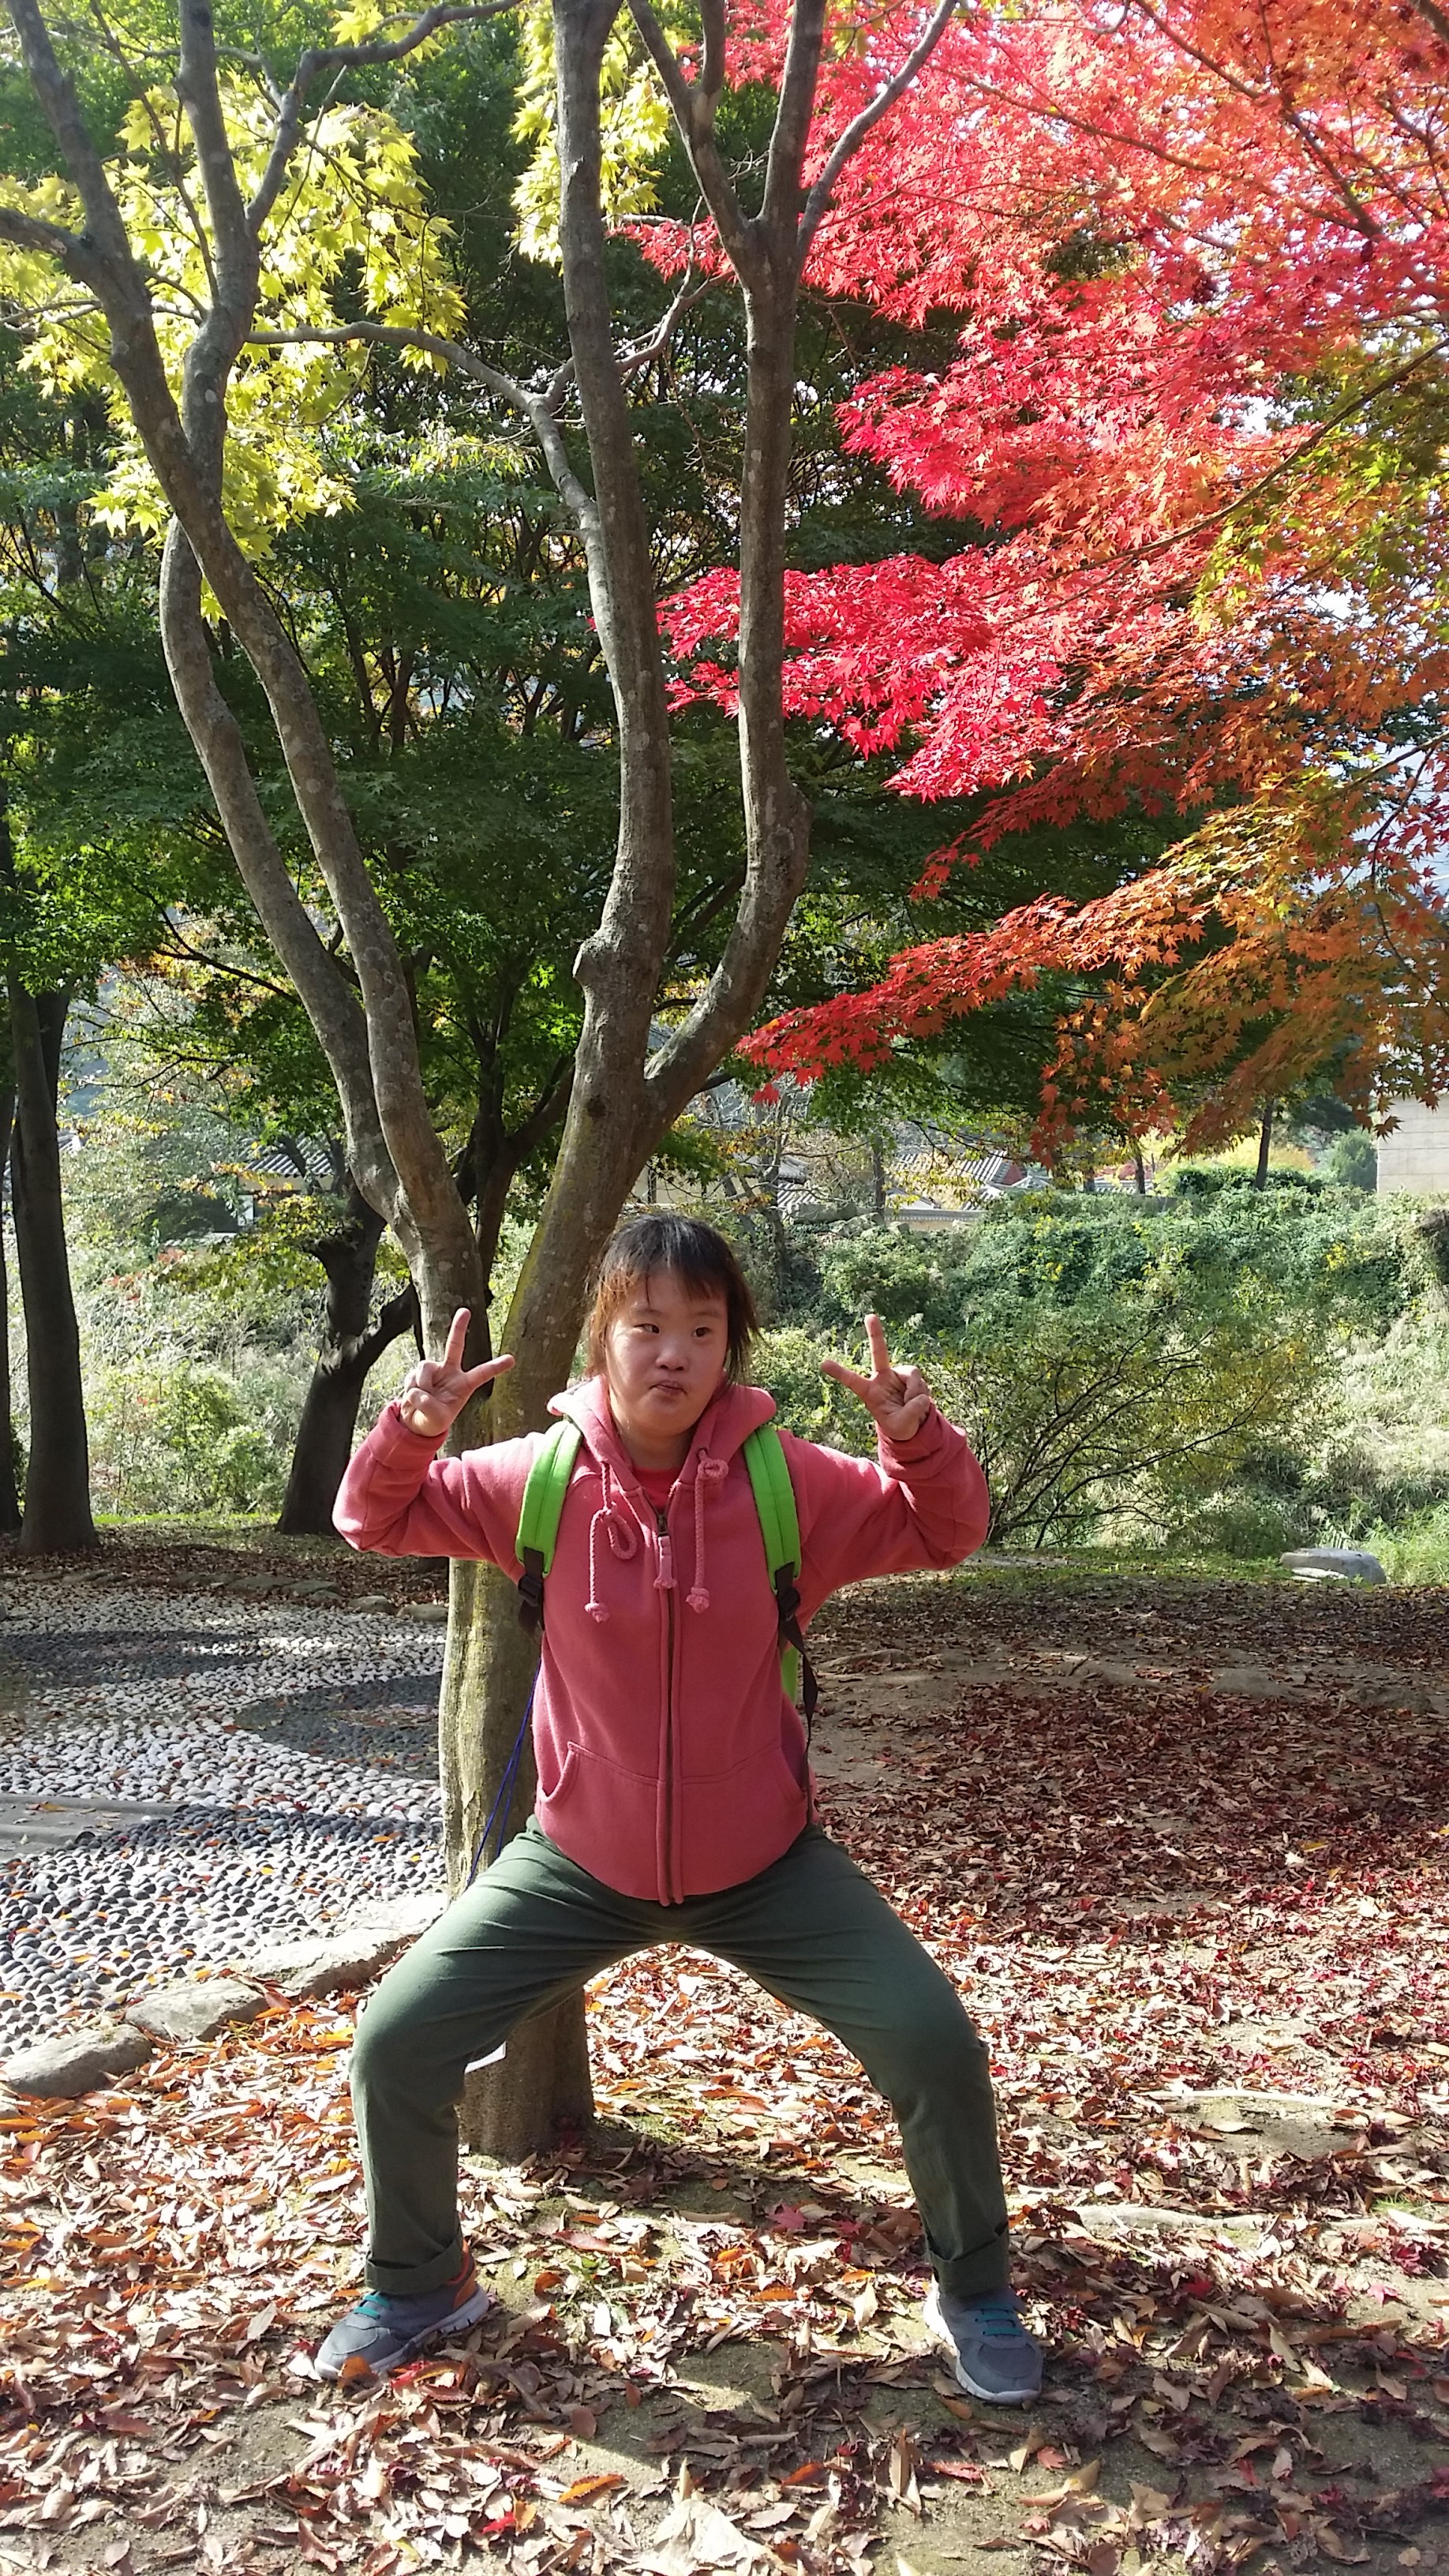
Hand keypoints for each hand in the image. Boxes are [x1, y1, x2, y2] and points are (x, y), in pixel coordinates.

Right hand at [399, 1309, 513, 1438]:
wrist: (416, 1422)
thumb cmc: (434, 1420)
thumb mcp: (437, 1419)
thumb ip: (429, 1406)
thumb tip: (416, 1391)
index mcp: (464, 1384)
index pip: (482, 1373)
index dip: (496, 1367)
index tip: (512, 1359)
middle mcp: (449, 1372)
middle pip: (455, 1345)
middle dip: (458, 1328)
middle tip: (465, 1311)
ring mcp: (432, 1370)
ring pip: (424, 1369)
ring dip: (421, 1386)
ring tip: (421, 1401)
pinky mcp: (416, 1373)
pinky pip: (411, 1378)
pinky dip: (410, 1391)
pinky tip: (413, 1400)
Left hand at [821, 1313, 931, 1442]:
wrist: (912, 1425)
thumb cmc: (899, 1426)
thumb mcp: (902, 1426)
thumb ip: (911, 1412)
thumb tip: (922, 1396)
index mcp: (869, 1392)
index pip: (852, 1381)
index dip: (839, 1372)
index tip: (823, 1363)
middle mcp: (882, 1378)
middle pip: (879, 1353)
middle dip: (876, 1334)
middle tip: (870, 1316)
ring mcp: (897, 1375)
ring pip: (912, 1375)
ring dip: (915, 1392)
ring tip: (913, 1406)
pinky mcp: (911, 1375)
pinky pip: (919, 1380)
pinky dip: (921, 1393)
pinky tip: (920, 1401)